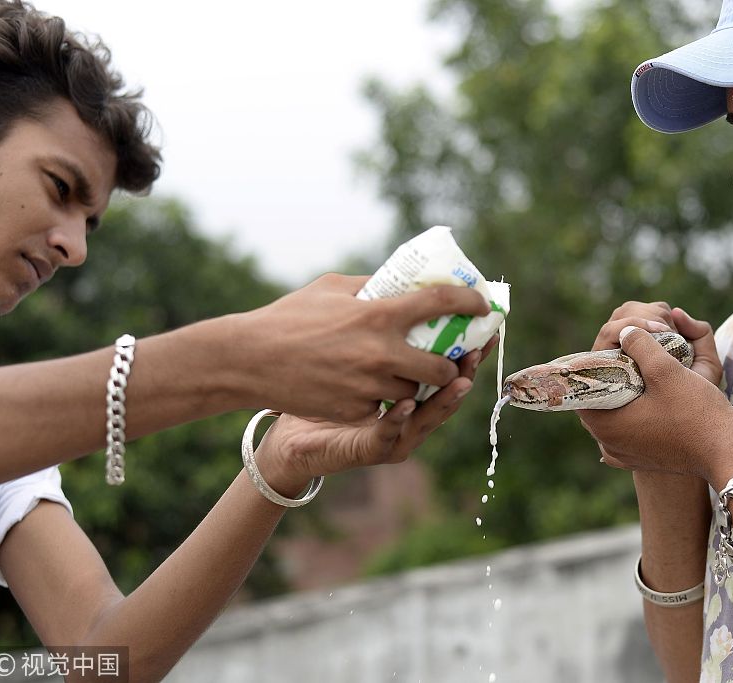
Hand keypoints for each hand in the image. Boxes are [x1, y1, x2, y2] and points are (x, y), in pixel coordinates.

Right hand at [235, 273, 490, 422]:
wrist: (250, 359)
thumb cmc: (289, 317)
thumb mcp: (332, 288)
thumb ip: (371, 286)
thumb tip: (401, 282)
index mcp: (380, 314)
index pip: (443, 303)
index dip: (470, 302)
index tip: (482, 305)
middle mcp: (382, 352)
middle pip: (443, 367)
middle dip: (453, 367)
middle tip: (451, 359)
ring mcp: (370, 385)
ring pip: (415, 392)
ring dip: (418, 385)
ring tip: (409, 372)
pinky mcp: (356, 410)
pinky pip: (384, 406)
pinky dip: (383, 399)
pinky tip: (370, 387)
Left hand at [253, 338, 497, 493]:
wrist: (275, 411)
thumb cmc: (310, 371)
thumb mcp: (347, 336)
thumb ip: (372, 316)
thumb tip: (400, 280)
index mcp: (408, 382)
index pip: (451, 366)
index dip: (472, 350)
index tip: (489, 327)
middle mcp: (410, 410)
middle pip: (449, 393)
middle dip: (466, 373)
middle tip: (476, 351)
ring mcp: (396, 432)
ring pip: (429, 418)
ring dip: (444, 400)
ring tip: (458, 381)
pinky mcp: (371, 448)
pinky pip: (390, 435)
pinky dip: (399, 421)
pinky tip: (405, 403)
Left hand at [580, 309, 732, 477]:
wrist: (727, 453)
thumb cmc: (696, 412)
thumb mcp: (666, 369)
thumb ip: (640, 343)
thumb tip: (625, 331)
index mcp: (604, 425)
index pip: (583, 388)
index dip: (597, 364)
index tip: (614, 350)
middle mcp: (607, 444)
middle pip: (598, 400)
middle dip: (612, 376)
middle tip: (629, 357)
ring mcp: (624, 455)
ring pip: (613, 415)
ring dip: (624, 393)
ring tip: (641, 374)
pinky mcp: (641, 459)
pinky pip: (628, 430)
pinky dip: (635, 412)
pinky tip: (650, 397)